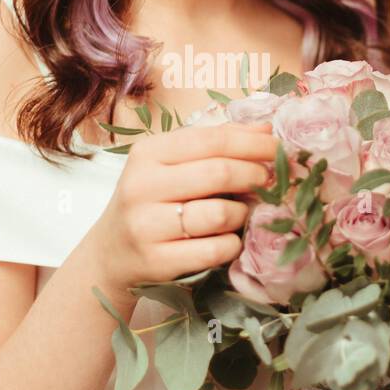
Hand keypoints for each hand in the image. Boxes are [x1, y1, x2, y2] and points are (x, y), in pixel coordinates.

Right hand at [86, 120, 277, 300]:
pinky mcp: (157, 260)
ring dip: (242, 213)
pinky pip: (215, 249)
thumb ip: (215, 144)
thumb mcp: (171, 166)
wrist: (111, 253)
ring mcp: (146, 226)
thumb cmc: (151, 202)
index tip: (278, 149)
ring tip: (240, 213)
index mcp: (147, 154)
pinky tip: (227, 240)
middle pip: (217, 173)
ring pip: (219, 214)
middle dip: (254, 175)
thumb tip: (266, 128)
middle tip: (270, 181)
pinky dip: (232, 244)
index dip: (252, 143)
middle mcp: (141, 186)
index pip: (210, 139)